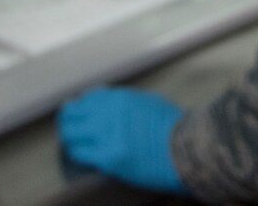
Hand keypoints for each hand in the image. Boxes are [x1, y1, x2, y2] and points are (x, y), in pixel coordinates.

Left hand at [57, 88, 186, 193]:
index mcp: (119, 98)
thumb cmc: (174, 127)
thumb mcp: (148, 103)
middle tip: (70, 130)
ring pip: (71, 134)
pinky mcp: (108, 157)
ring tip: (72, 145)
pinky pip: (80, 154)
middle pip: (73, 114)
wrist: (188, 149)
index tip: (77, 113)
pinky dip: (78, 155)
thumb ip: (125, 103)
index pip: (87, 99)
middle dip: (69, 122)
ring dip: (70, 139)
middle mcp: (108, 112)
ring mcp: (107, 135)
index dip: (80, 108)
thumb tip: (106, 106)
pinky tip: (81, 158)